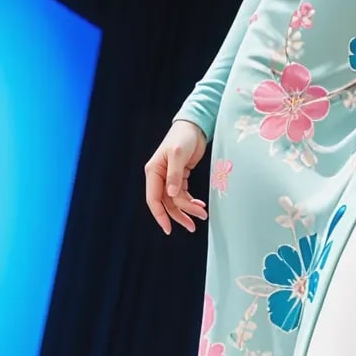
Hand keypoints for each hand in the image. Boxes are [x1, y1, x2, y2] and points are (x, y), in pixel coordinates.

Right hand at [145, 121, 209, 235]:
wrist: (195, 127)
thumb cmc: (183, 137)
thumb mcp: (178, 155)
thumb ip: (175, 175)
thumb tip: (171, 195)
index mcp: (153, 171)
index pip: (153, 199)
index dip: (160, 215)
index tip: (168, 229)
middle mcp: (159, 176)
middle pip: (166, 203)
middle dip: (178, 215)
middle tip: (192, 227)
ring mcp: (169, 177)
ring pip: (176, 200)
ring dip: (188, 209)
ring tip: (202, 216)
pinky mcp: (180, 177)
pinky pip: (183, 194)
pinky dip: (191, 201)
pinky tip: (200, 205)